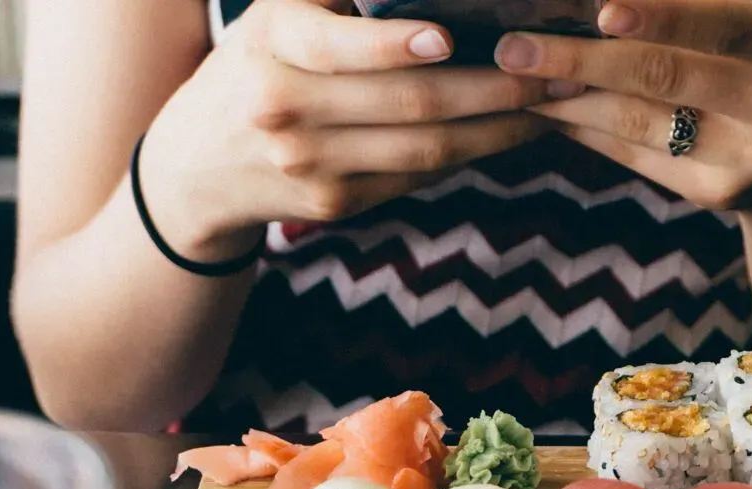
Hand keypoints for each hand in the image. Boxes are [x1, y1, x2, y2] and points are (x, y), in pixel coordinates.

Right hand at [139, 0, 576, 260]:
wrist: (197, 164)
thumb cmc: (260, 62)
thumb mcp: (279, 11)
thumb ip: (343, 0)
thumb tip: (434, 0)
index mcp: (274, 41)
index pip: (340, 47)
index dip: (397, 46)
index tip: (450, 37)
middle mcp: (287, 107)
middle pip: (410, 104)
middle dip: (496, 88)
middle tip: (554, 70)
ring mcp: (312, 165)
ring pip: (427, 150)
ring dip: (501, 129)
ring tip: (551, 103)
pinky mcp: (336, 205)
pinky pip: (420, 176)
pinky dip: (472, 154)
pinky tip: (510, 133)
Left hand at [494, 0, 751, 215]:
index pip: (719, 23)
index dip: (660, 15)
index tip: (601, 9)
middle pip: (664, 76)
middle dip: (580, 58)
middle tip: (513, 49)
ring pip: (639, 121)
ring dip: (569, 96)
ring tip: (517, 75)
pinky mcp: (721, 193)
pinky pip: (638, 154)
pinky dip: (588, 127)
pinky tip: (552, 107)